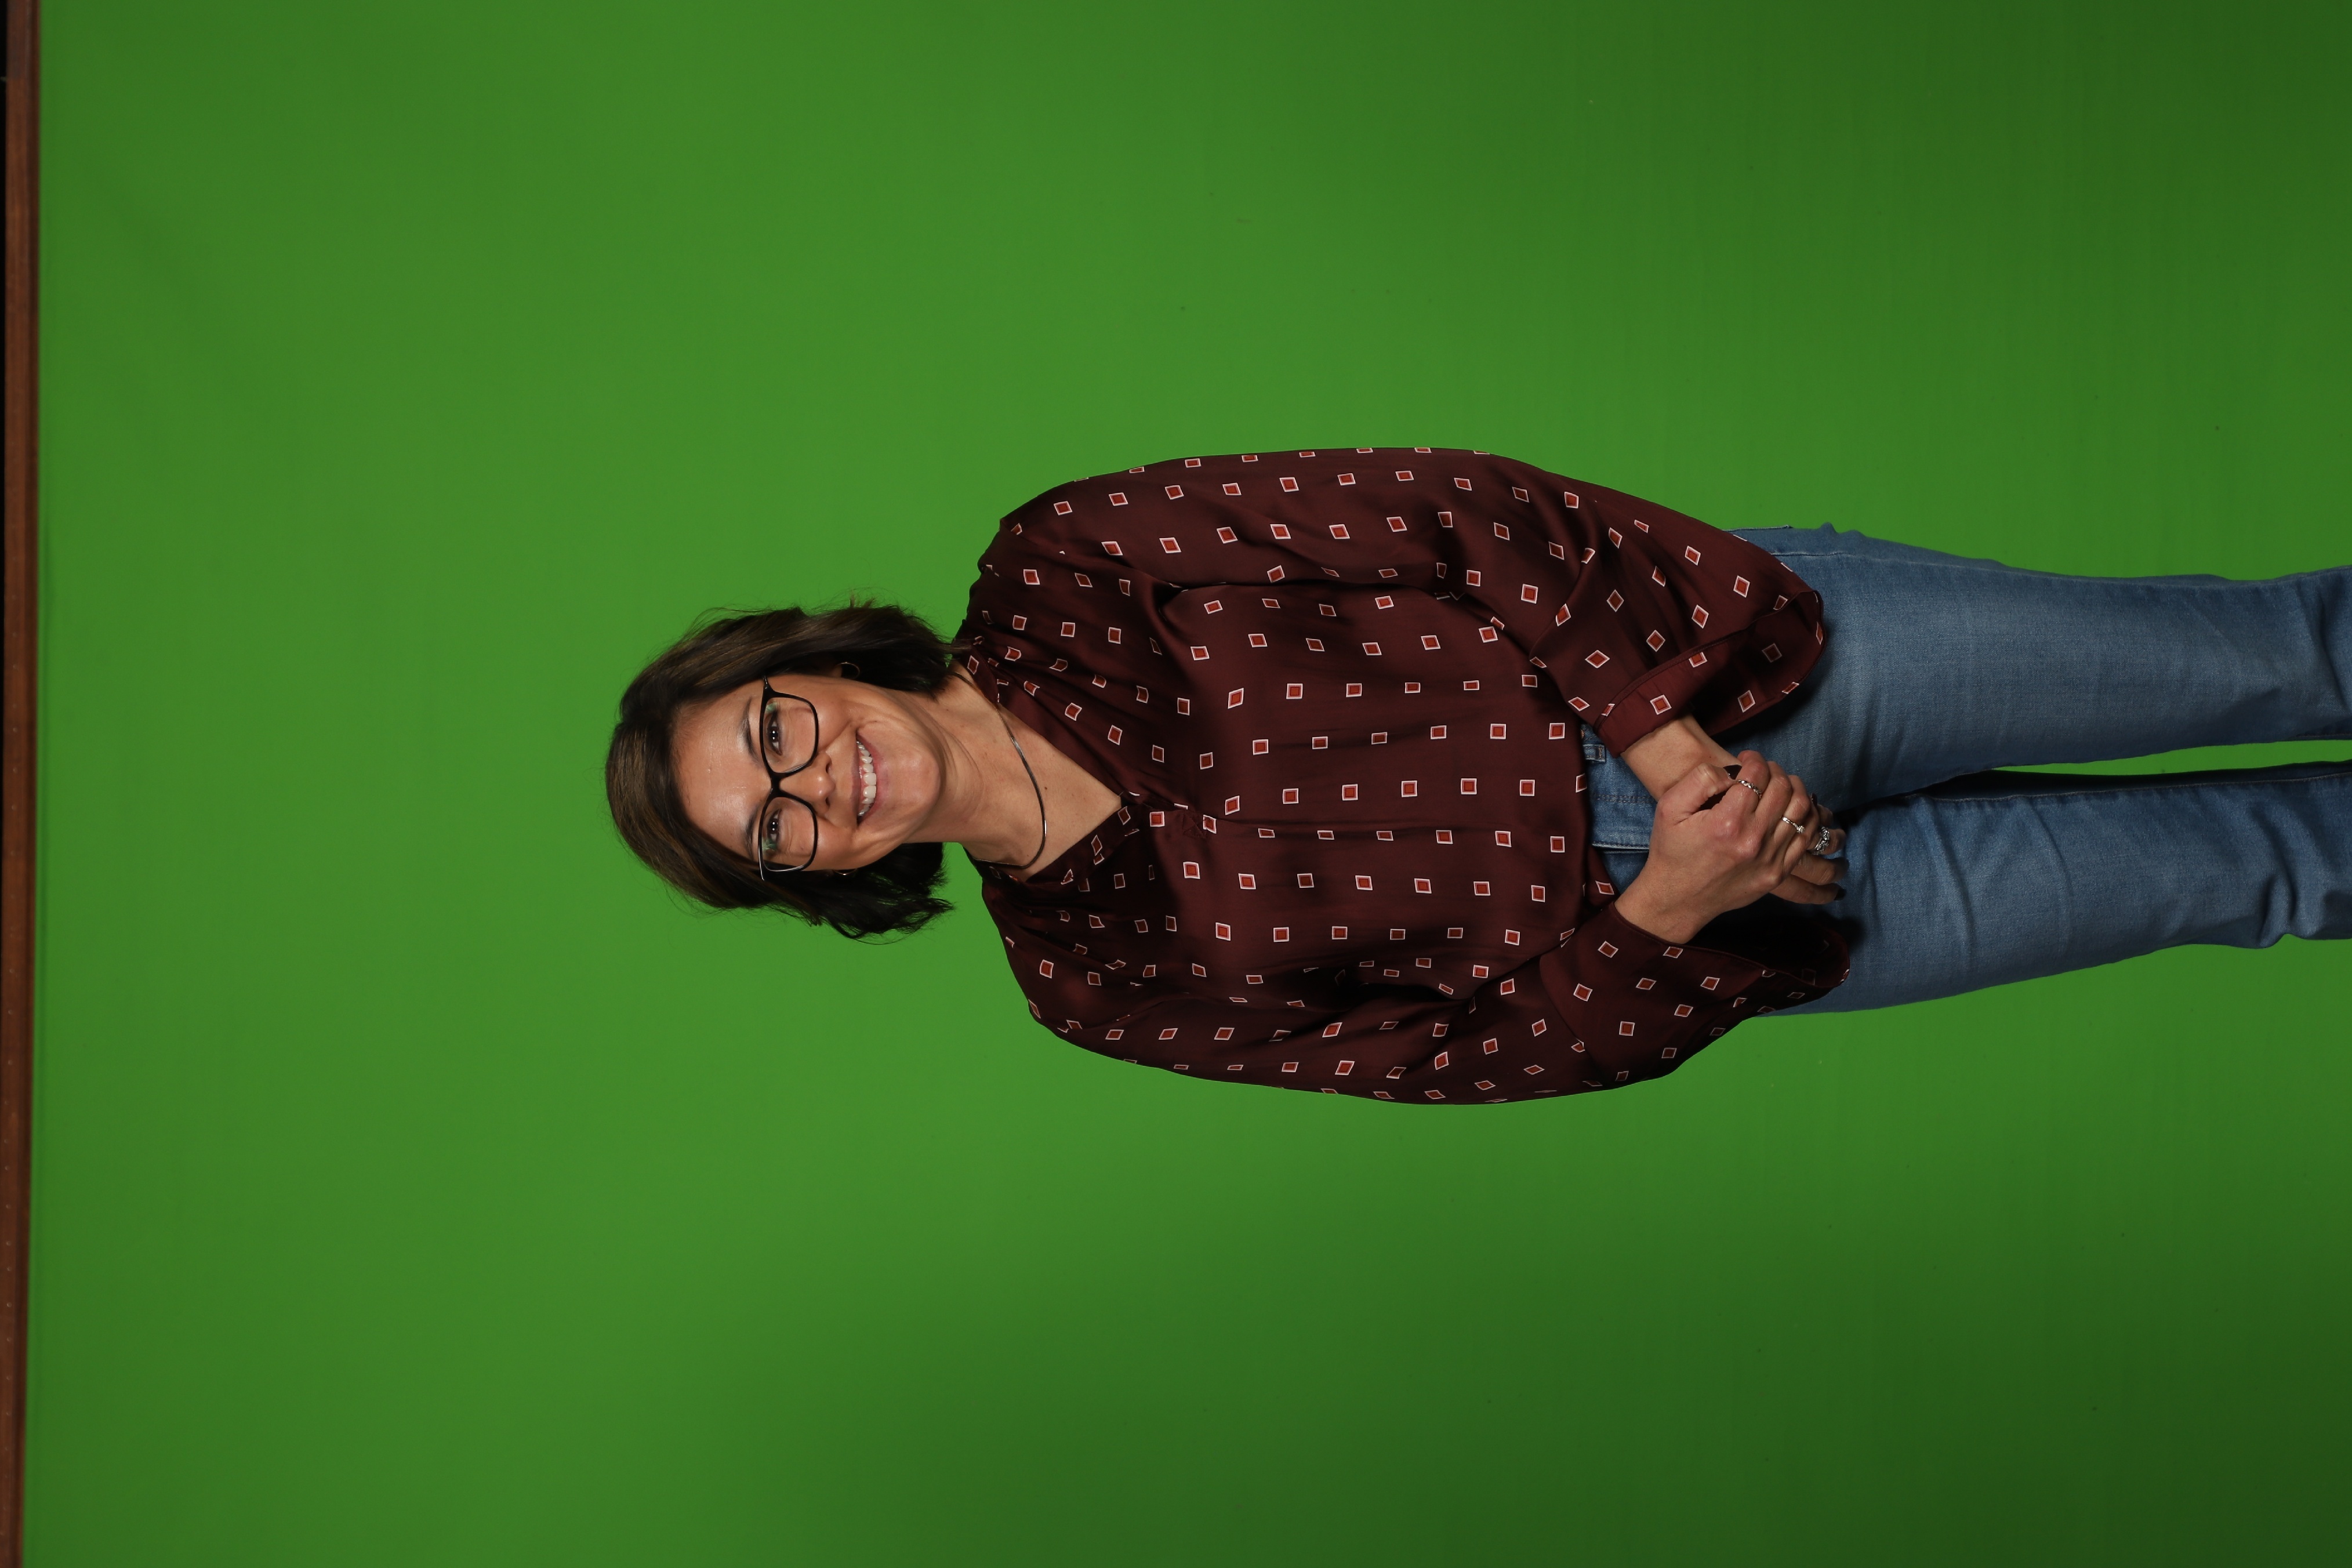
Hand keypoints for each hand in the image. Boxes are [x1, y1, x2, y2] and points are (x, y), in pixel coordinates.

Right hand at [1613, 751, 1836, 943]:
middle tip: (1763, 770)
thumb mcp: (1669, 808)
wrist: (1676, 899)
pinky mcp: (1777, 873)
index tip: (1746, 758)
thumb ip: (1700, 780)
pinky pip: (1806, 838)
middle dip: (1775, 770)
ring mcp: (1770, 859)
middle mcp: (1753, 840)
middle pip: (1783, 788)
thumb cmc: (1670, 852)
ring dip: (1795, 789)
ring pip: (1802, 810)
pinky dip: (1806, 817)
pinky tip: (1791, 810)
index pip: (1757, 775)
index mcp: (1727, 822)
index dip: (1754, 759)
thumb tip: (1733, 772)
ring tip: (1781, 785)